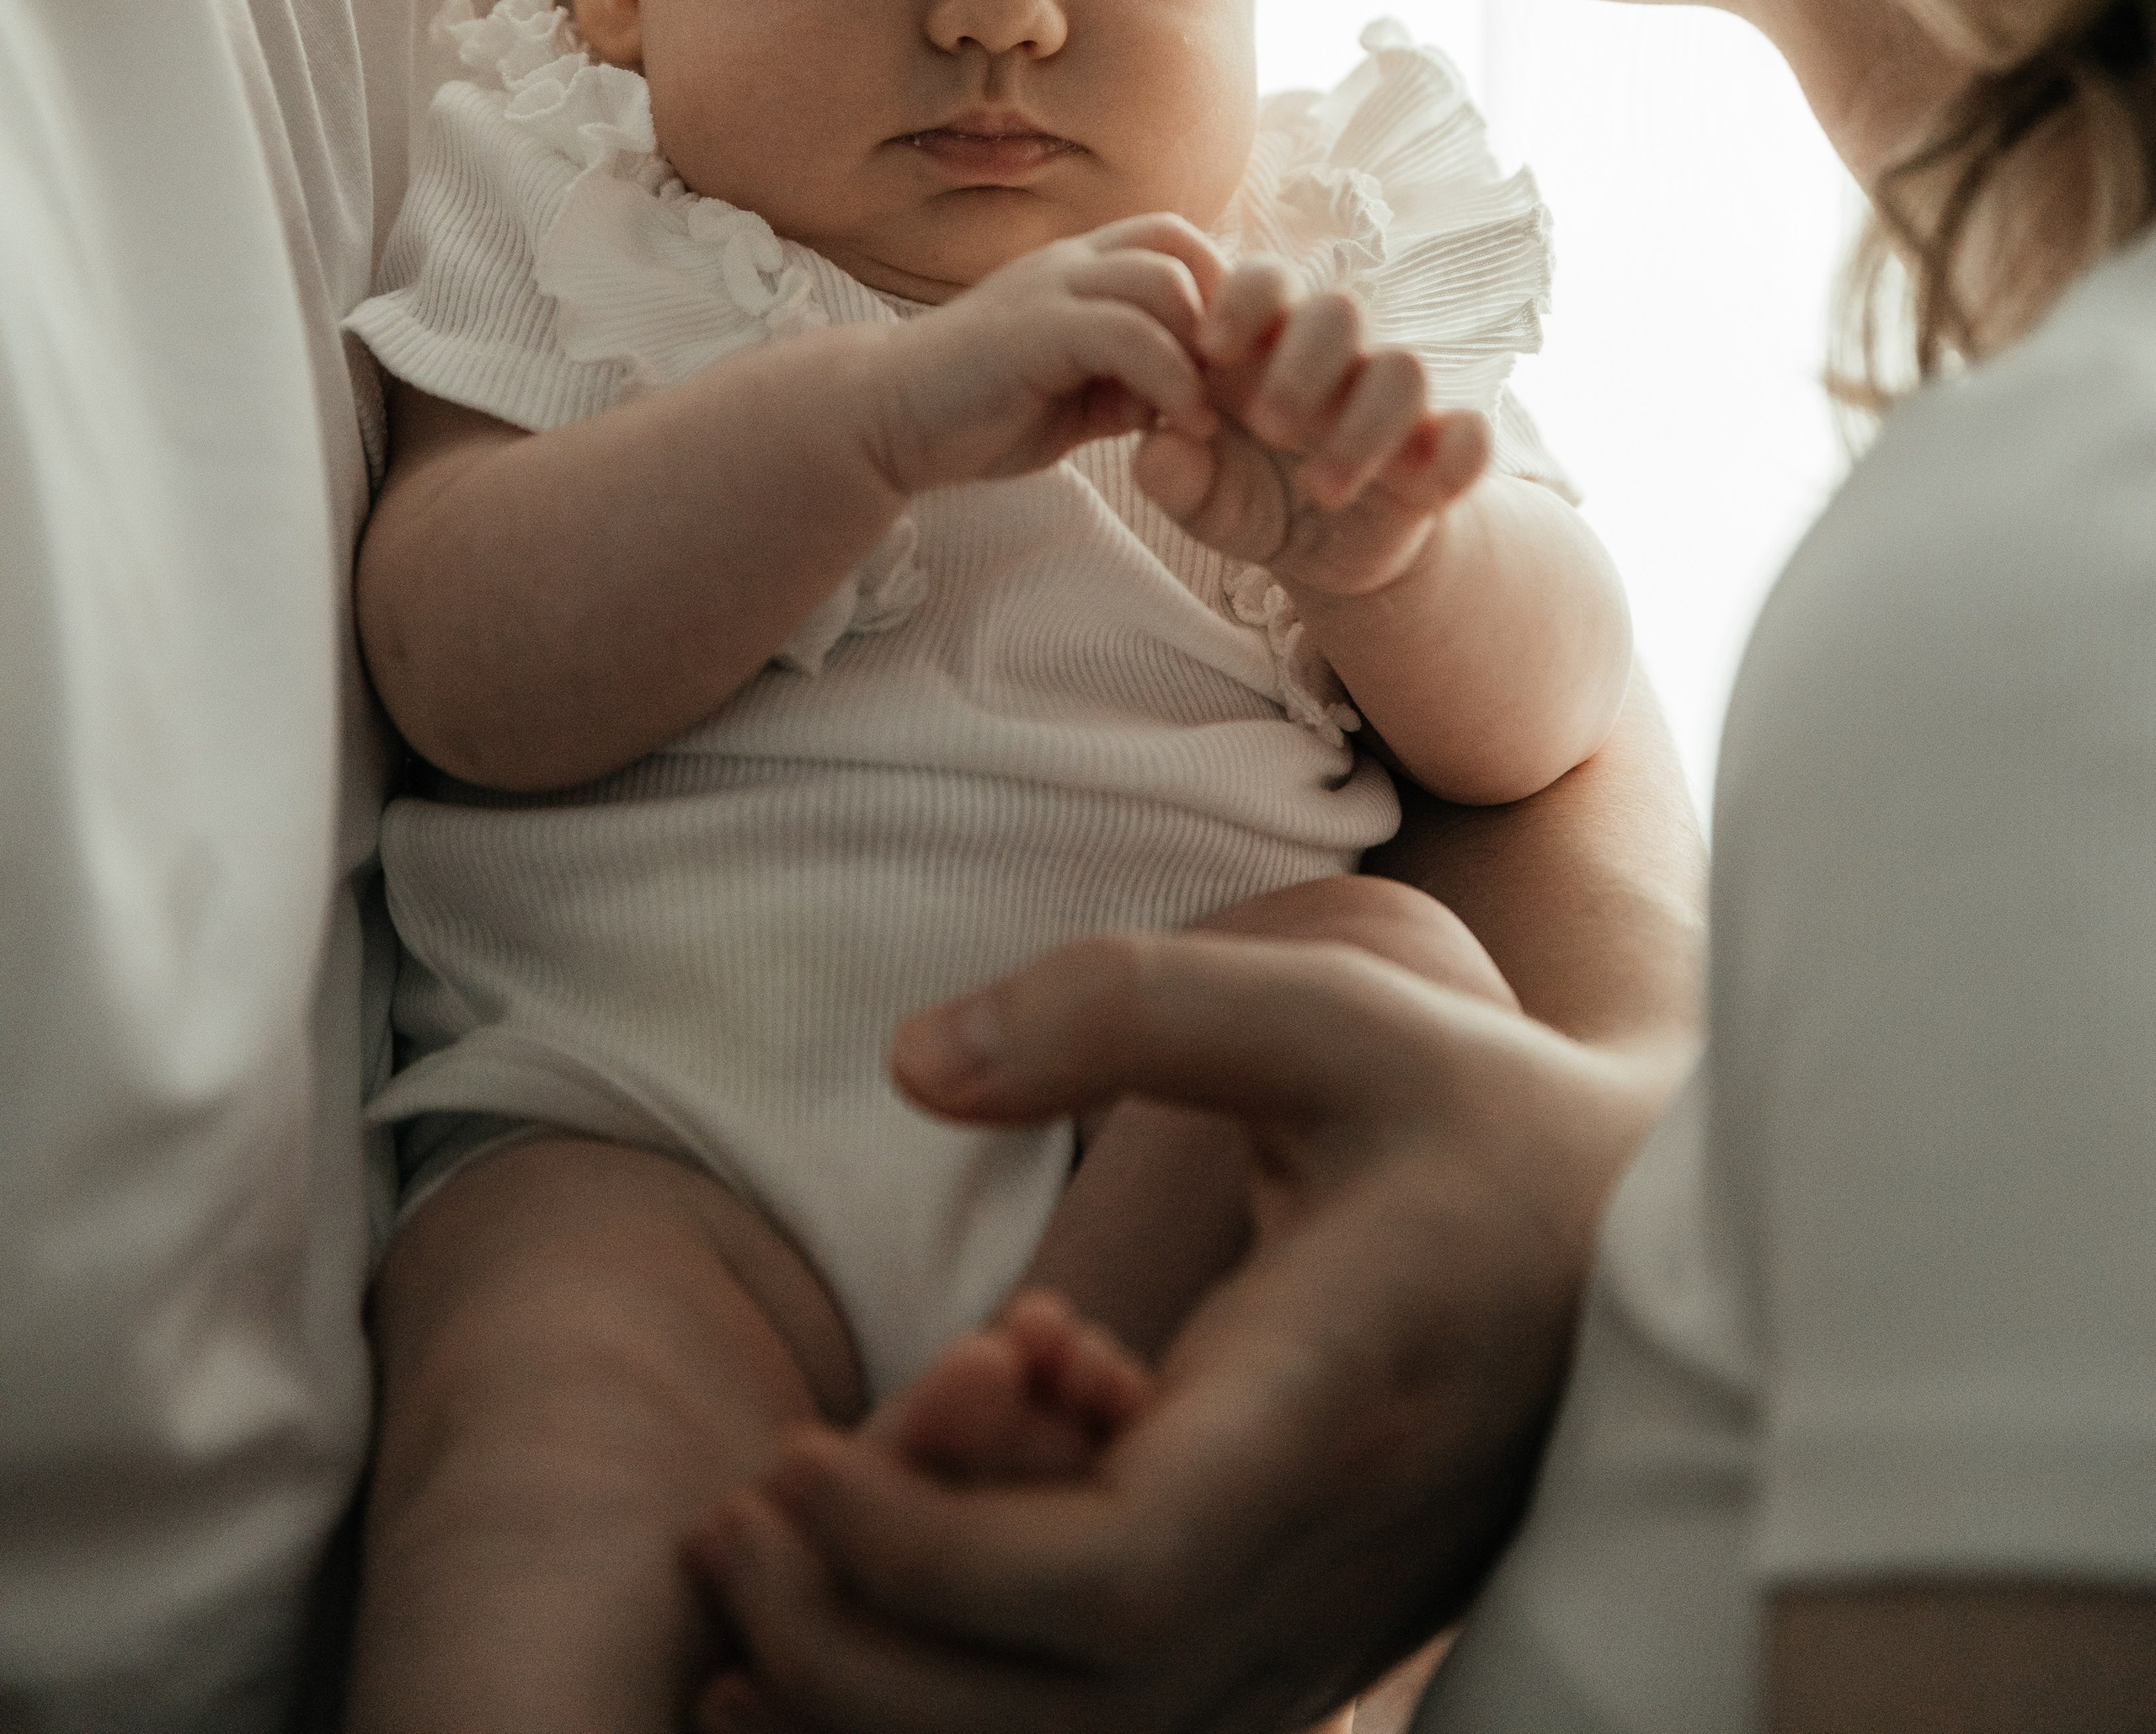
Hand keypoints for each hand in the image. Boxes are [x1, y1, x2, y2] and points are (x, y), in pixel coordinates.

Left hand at [690, 929, 1679, 1733]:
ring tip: (756, 1582)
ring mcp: (1324, 1627)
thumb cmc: (1471, 1111)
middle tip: (732, 1522)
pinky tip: (855, 1628)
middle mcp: (1330, 1560)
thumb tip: (912, 1061)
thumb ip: (1119, 1007)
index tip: (791, 1456)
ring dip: (896, 1706)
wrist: (1647, 1239)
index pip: (1115, 1579)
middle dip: (862, 1654)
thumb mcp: (1324, 1007)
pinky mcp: (1303, 1642)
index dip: (926, 1556)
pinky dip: (975, 1713)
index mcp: (1331, 1405)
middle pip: (1072, 1717)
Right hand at [868, 216, 1224, 497]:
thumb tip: (1190, 399)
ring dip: (1201, 346)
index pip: (1171, 239)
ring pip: (1159, 279)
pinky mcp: (1031, 331)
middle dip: (1221, 305)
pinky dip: (1170, 378)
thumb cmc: (979, 409)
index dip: (1216, 290)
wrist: (884, 420)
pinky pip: (1125, 333)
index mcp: (1076, 269)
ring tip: (1210, 412)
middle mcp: (1065, 264)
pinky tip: (1182, 425)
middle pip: (1176, 239)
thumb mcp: (1076, 396)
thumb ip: (1129, 383)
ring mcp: (1046, 291)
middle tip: (1232, 381)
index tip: (1230, 366)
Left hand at [1136, 257, 1489, 602]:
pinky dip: (1459, 456)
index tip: (1209, 349)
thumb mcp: (1202, 497)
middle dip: (1303, 364)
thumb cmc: (1249, 495)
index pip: (1266, 280)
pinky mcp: (1441, 452)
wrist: (1324, 549)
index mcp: (1268, 345)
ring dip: (1364, 425)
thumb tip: (1154, 451)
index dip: (1242, 299)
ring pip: (1404, 369)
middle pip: (1340, 310)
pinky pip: (1473, 435)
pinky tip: (1426, 491)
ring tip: (1320, 487)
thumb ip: (1171, 476)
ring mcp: (1393, 403)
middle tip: (1268, 426)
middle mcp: (1337, 359)